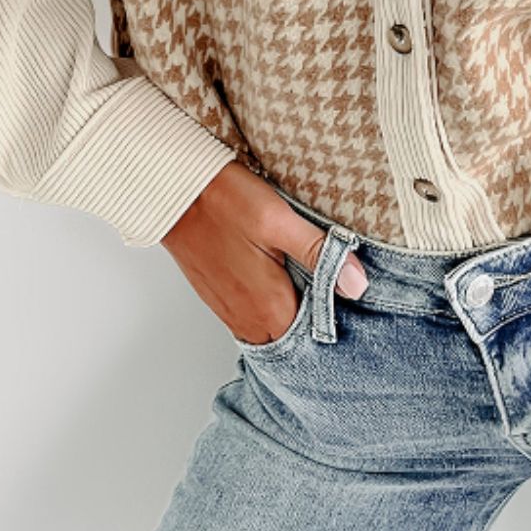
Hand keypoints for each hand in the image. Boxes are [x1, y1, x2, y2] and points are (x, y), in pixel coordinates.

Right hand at [159, 162, 368, 343]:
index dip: (334, 320)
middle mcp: (247, 318)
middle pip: (293, 336)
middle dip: (315, 318)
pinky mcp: (218, 297)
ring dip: (292, 312)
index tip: (350, 301)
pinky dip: (271, 306)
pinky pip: (252, 316)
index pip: (313, 337)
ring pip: (272, 328)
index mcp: (269, 307)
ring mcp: (229, 310)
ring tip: (310, 282)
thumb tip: (357, 284)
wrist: (174, 193)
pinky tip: (280, 278)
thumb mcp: (279, 220)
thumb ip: (318, 253)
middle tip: (333, 287)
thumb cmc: (224, 202)